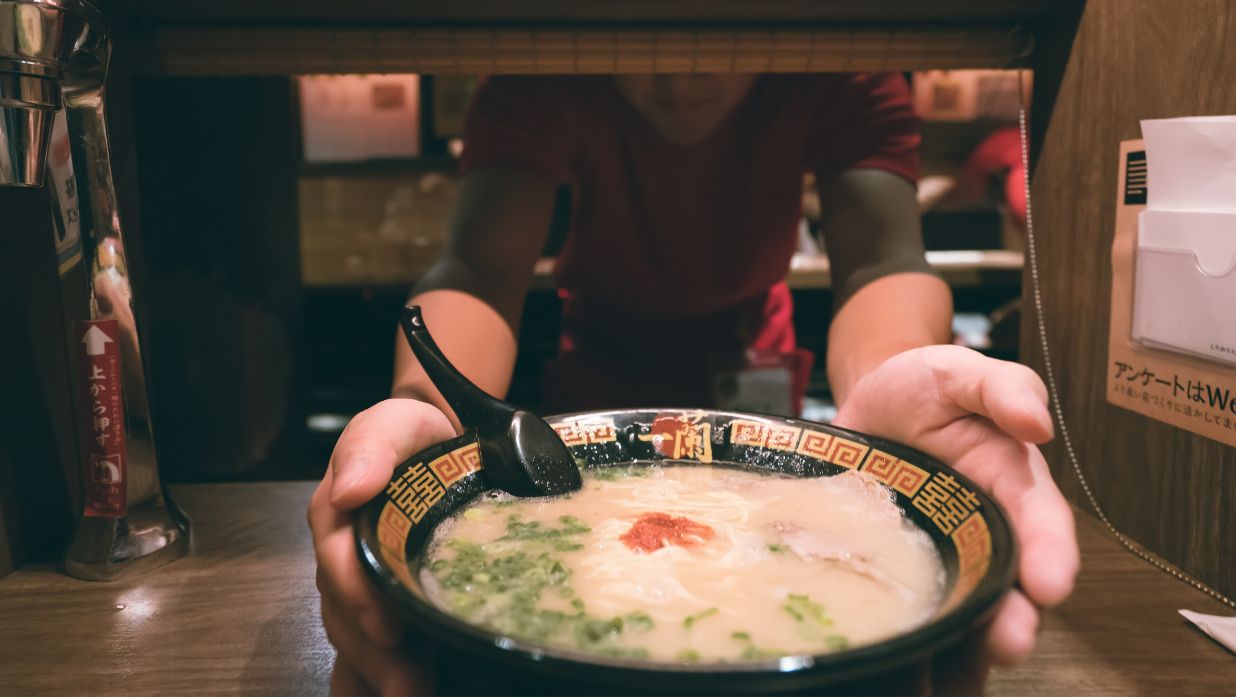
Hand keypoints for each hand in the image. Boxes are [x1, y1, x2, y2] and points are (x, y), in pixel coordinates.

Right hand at [308, 399, 456, 694]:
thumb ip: (370, 446)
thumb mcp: (393, 424)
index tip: (389, 628)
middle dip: (372, 654)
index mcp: (340, 513)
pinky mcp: (382, 601)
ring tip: (408, 695)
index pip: (338, 560)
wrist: (439, 441)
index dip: (359, 596)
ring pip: (353, 635)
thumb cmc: (413, 436)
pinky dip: (369, 677)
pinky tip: (391, 694)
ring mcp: (359, 582)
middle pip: (345, 612)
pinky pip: (364, 646)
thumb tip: (348, 490)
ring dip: (376, 671)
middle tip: (406, 687)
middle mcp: (342, 554)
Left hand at [832, 345, 1078, 687]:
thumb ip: (1002, 388)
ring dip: (971, 635)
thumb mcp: (961, 371)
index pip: (1040, 522)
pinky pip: (912, 598)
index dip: (1050, 554)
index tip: (1051, 584)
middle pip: (1008, 578)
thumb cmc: (924, 385)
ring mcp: (942, 548)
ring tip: (969, 661)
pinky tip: (906, 647)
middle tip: (1011, 641)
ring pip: (965, 601)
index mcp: (1011, 481)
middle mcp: (984, 525)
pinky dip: (916, 628)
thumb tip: (1037, 423)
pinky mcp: (902, 560)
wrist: (866, 399)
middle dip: (1014, 615)